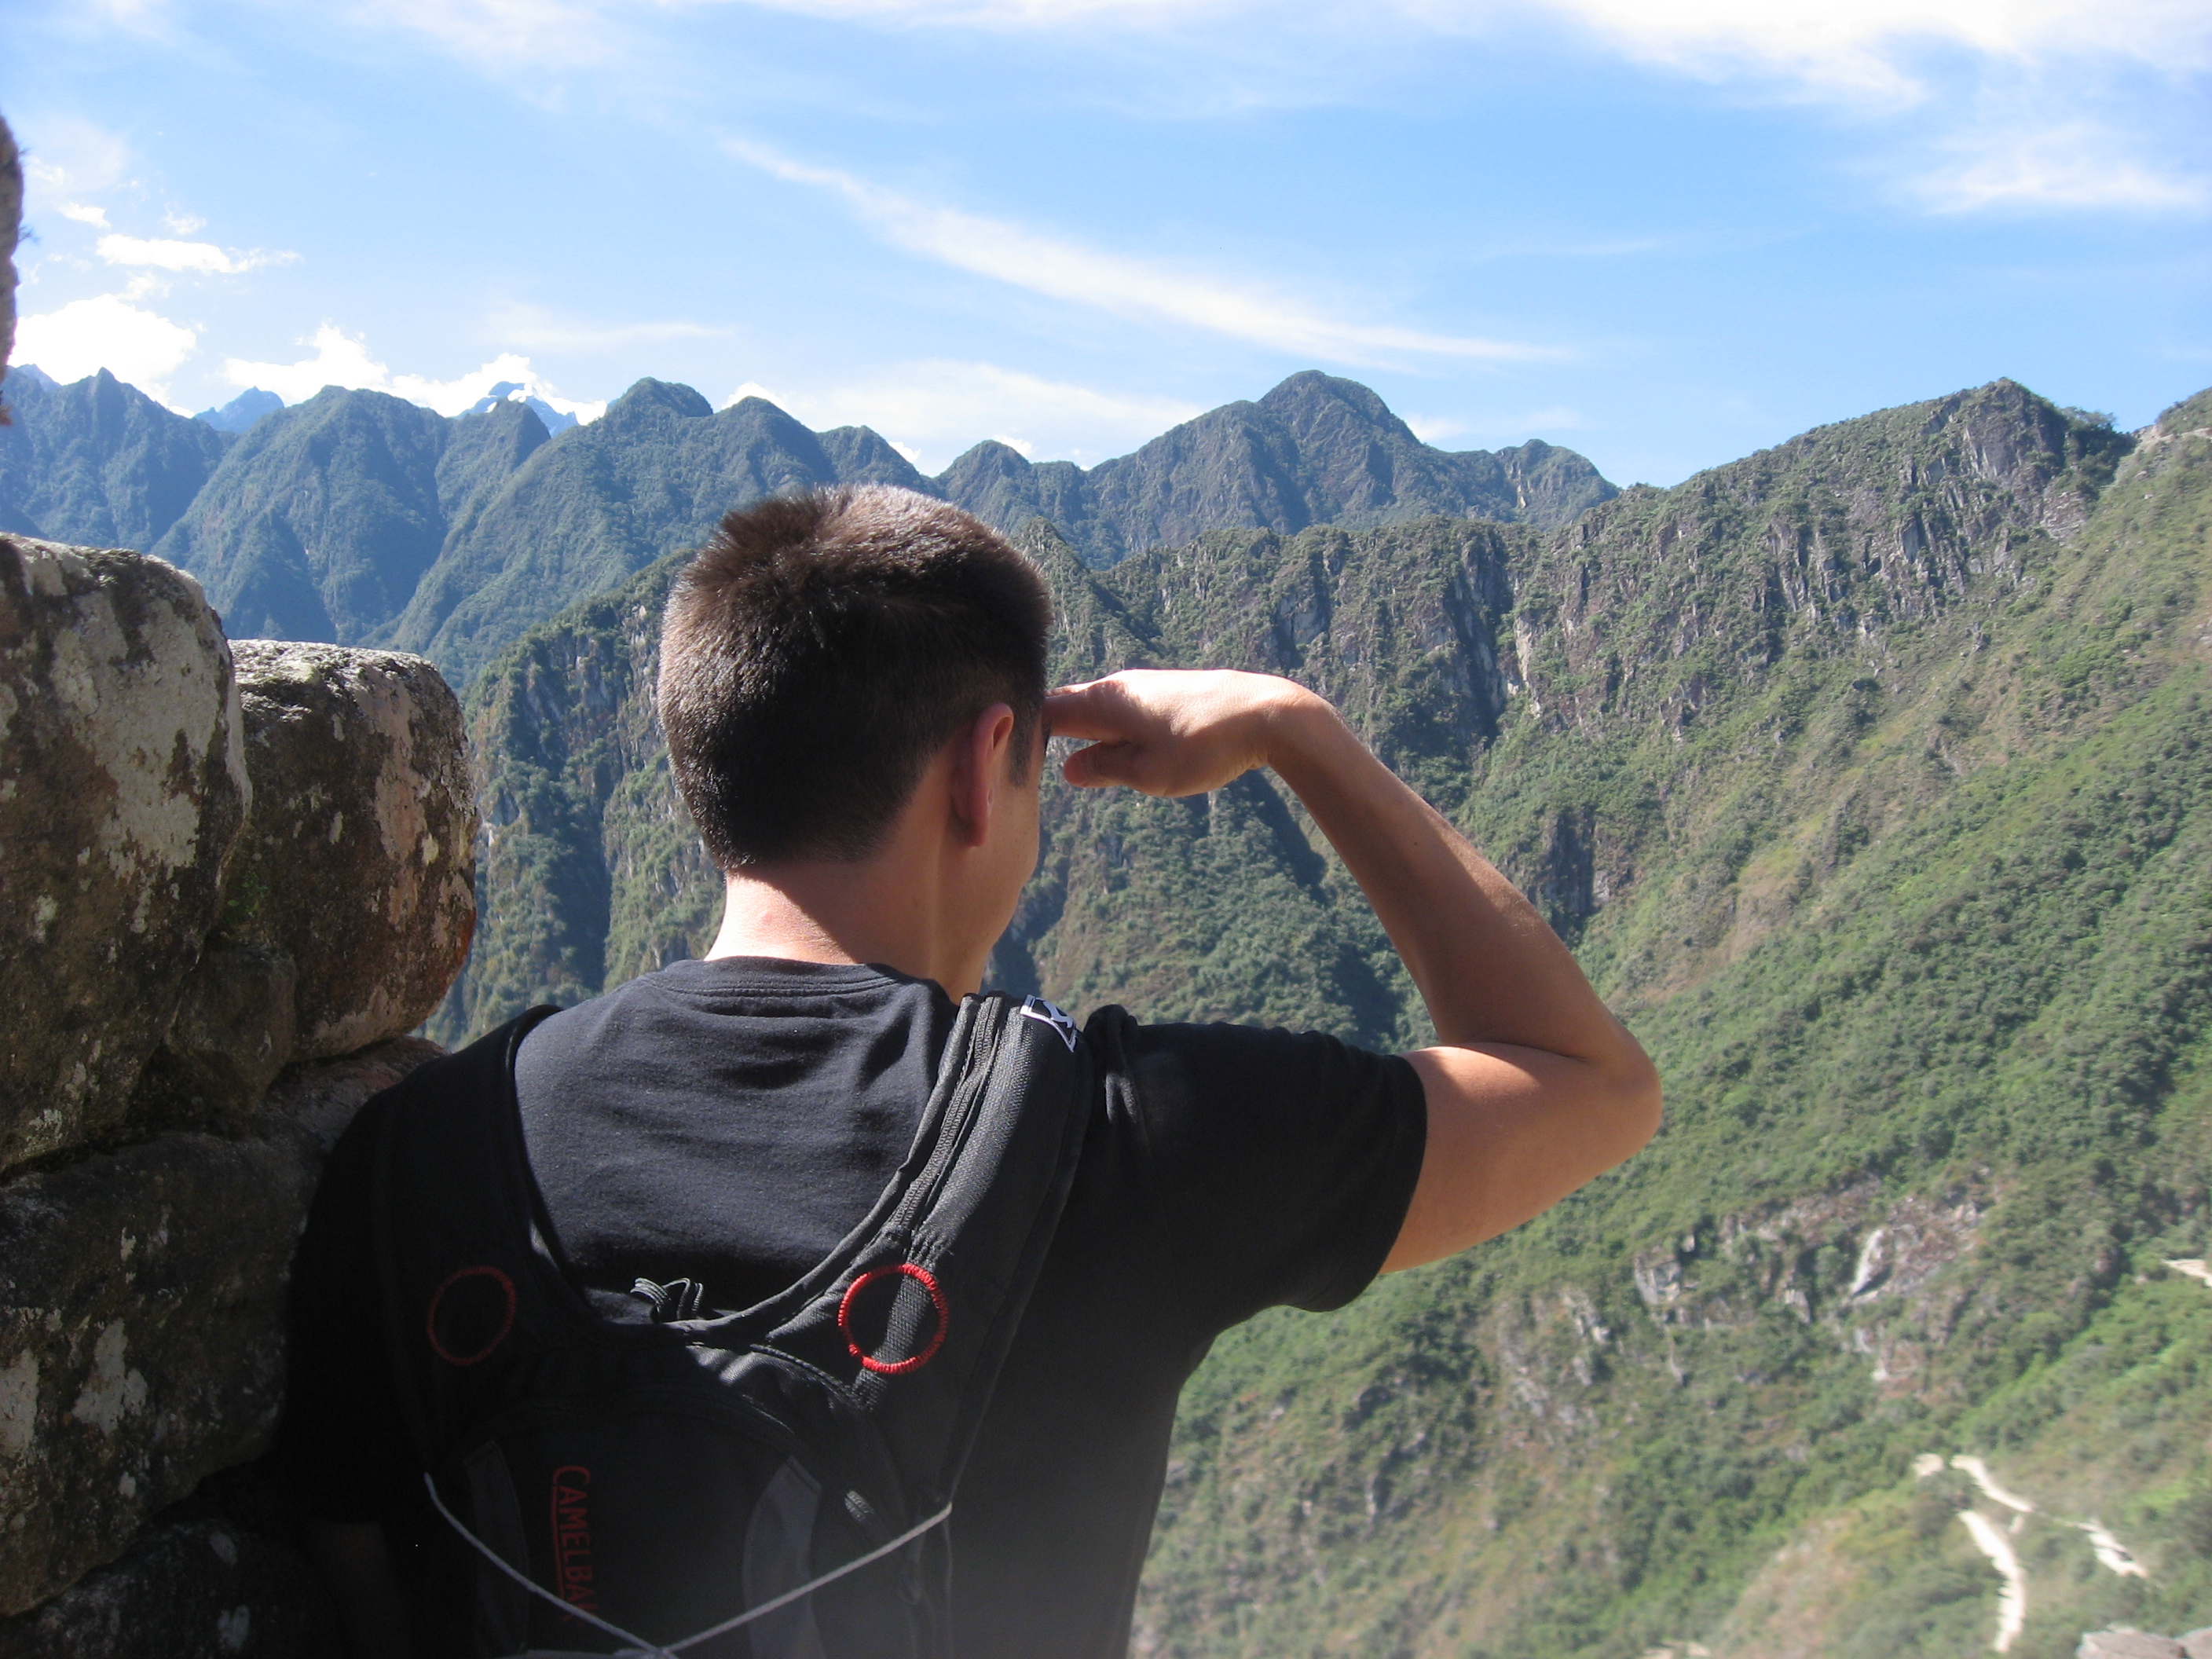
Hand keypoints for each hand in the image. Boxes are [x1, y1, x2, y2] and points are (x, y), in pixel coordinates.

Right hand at [1045, 670, 1323, 797]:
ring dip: (1083, 736)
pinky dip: (1111, 733)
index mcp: (1103, 701)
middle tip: (1030, 770)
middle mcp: (1117, 687)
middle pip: (1067, 708)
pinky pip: (1123, 713)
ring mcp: (1142, 688)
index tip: (1008, 761)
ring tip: (1072, 769)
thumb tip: (1069, 770)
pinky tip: (1116, 755)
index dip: (1023, 734)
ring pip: (1097, 711)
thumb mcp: (1148, 774)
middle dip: (1048, 735)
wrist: (1268, 716)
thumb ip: (1105, 769)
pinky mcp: (1166, 695)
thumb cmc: (1205, 747)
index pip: (1043, 711)